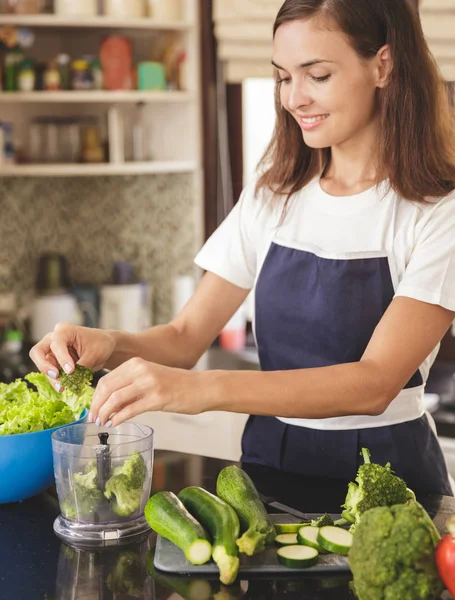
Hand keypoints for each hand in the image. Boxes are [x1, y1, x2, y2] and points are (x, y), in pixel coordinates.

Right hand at [29, 323, 115, 386]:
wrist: (104, 348)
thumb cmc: (100, 344)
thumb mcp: (94, 354)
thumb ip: (81, 365)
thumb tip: (70, 378)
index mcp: (64, 330)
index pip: (56, 344)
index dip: (62, 358)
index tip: (71, 370)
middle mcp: (53, 339)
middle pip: (37, 352)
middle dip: (44, 365)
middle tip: (56, 375)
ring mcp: (51, 351)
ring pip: (42, 365)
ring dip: (51, 378)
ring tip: (62, 387)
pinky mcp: (54, 363)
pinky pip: (49, 373)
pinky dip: (55, 381)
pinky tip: (62, 388)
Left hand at [89, 357, 208, 426]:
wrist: (202, 387)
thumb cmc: (177, 385)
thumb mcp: (151, 377)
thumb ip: (132, 385)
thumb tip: (109, 401)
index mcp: (136, 363)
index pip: (106, 379)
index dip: (95, 396)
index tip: (92, 408)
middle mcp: (140, 370)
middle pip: (107, 388)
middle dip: (96, 406)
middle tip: (93, 418)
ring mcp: (149, 384)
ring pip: (115, 399)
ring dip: (104, 413)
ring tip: (102, 422)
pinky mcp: (157, 398)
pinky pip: (130, 410)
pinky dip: (118, 418)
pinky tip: (114, 423)